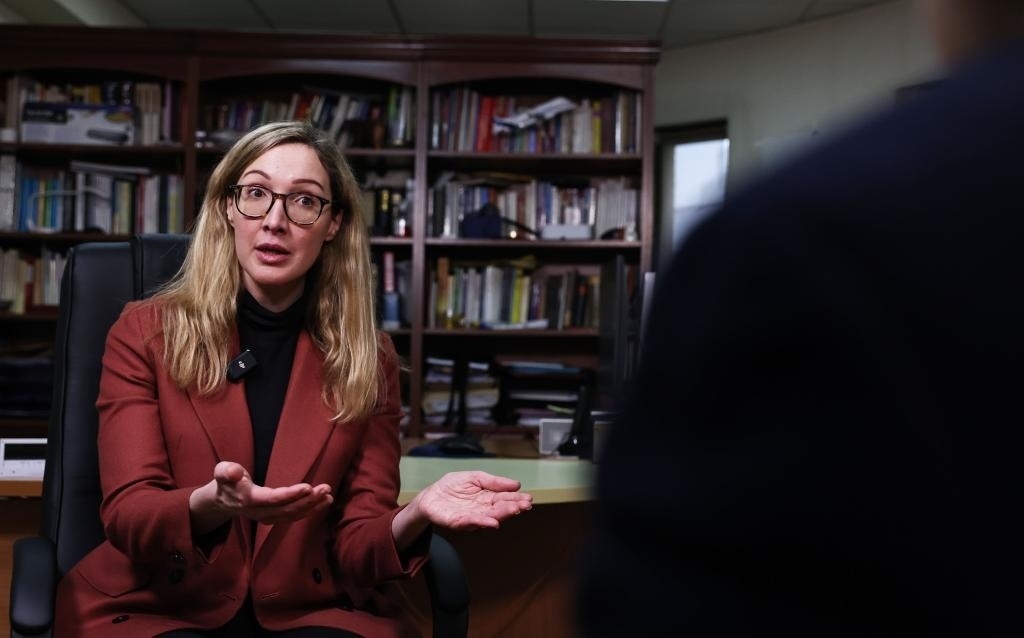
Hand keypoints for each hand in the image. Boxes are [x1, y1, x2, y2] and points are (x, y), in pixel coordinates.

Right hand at [189, 461, 333, 530]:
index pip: (272, 499)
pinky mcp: (274, 518)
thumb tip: (234, 472)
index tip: (308, 487)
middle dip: (308, 500)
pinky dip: (309, 511)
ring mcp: (267, 518)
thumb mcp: (222, 472)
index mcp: (248, 499)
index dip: (290, 495)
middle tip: (326, 489)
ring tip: (329, 496)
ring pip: (292, 515)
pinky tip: (323, 503)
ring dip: (312, 506)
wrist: (221, 501)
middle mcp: (259, 512)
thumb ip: (226, 471)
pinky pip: (293, 517)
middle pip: (286, 509)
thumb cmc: (226, 482)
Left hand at [414, 471, 532, 530]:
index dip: (517, 499)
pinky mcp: (458, 522)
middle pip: (500, 509)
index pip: (505, 499)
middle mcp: (482, 510)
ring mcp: (472, 517)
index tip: (528, 499)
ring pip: (489, 517)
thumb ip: (494, 481)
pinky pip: (471, 522)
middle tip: (525, 505)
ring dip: (502, 514)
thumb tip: (516, 484)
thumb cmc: (452, 486)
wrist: (431, 495)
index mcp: (487, 498)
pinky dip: (482, 522)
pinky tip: (493, 522)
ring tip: (514, 510)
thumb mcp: (475, 477)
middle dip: (513, 507)